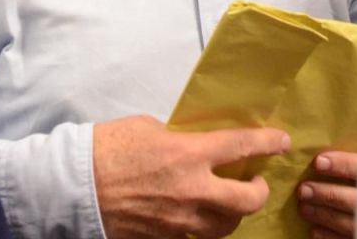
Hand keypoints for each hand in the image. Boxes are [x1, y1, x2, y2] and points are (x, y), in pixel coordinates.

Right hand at [93, 114, 290, 238]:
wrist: (74, 186)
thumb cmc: (108, 147)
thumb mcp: (149, 129)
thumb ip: (178, 139)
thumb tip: (191, 147)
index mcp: (188, 155)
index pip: (241, 147)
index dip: (267, 142)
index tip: (281, 140)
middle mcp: (191, 192)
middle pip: (245, 201)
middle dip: (259, 192)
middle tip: (258, 182)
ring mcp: (179, 222)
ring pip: (224, 228)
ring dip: (232, 214)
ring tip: (229, 202)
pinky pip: (194, 238)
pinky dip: (202, 228)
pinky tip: (197, 216)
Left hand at [297, 150, 356, 237]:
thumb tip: (332, 145)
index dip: (341, 165)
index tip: (318, 162)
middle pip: (353, 199)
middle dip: (326, 194)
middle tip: (303, 190)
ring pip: (349, 223)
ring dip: (324, 216)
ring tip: (304, 208)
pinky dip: (330, 237)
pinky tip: (315, 231)